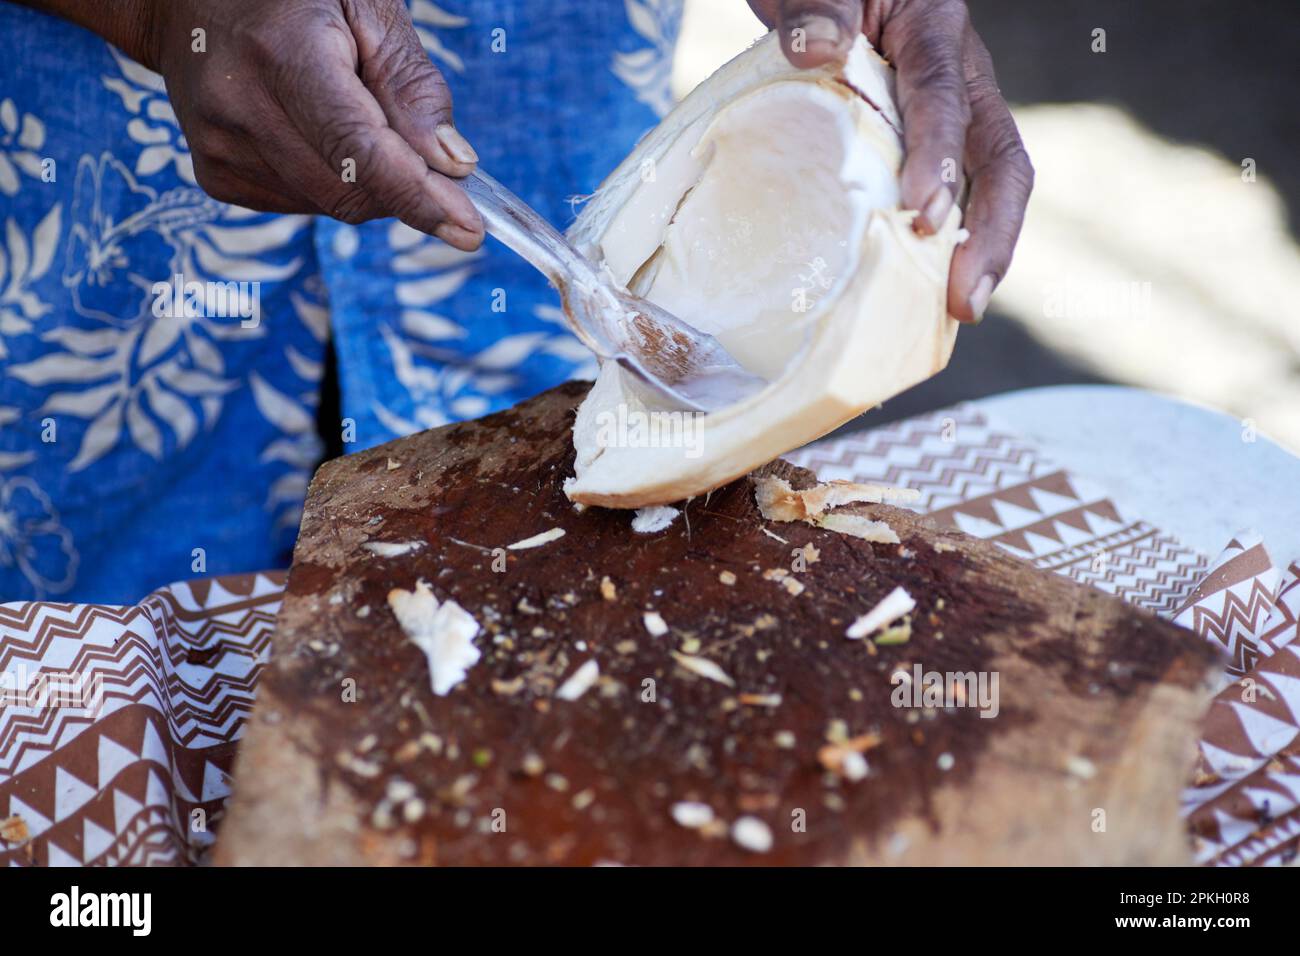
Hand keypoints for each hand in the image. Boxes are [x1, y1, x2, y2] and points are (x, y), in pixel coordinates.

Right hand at [131, 0, 483, 248]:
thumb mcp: (368, 8)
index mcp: (280, 53)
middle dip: (403, 186)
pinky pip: (304, 203)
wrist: (187, 0)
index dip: (419, 197)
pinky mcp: (216, 175)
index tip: (470, 230)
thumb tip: (453, 166)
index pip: (360, 152)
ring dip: (368, 182)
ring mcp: (219, 148)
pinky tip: (316, 131)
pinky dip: (333, 181)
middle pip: (352, 193)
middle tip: (422, 150)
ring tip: (350, 113)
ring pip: (332, 206)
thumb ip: (412, 87)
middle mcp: (239, 107)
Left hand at [747, 0, 1032, 322]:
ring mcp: (957, 113)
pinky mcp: (936, 144)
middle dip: (991, 230)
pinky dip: (951, 244)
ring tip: (959, 310)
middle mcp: (963, 74)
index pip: (944, 94)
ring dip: (983, 248)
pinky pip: (960, 195)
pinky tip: (930, 293)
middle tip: (964, 298)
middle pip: (1000, 155)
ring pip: (991, 183)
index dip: (939, 156)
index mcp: (934, 28)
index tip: (923, 213)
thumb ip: (816, 5)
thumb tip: (819, 50)